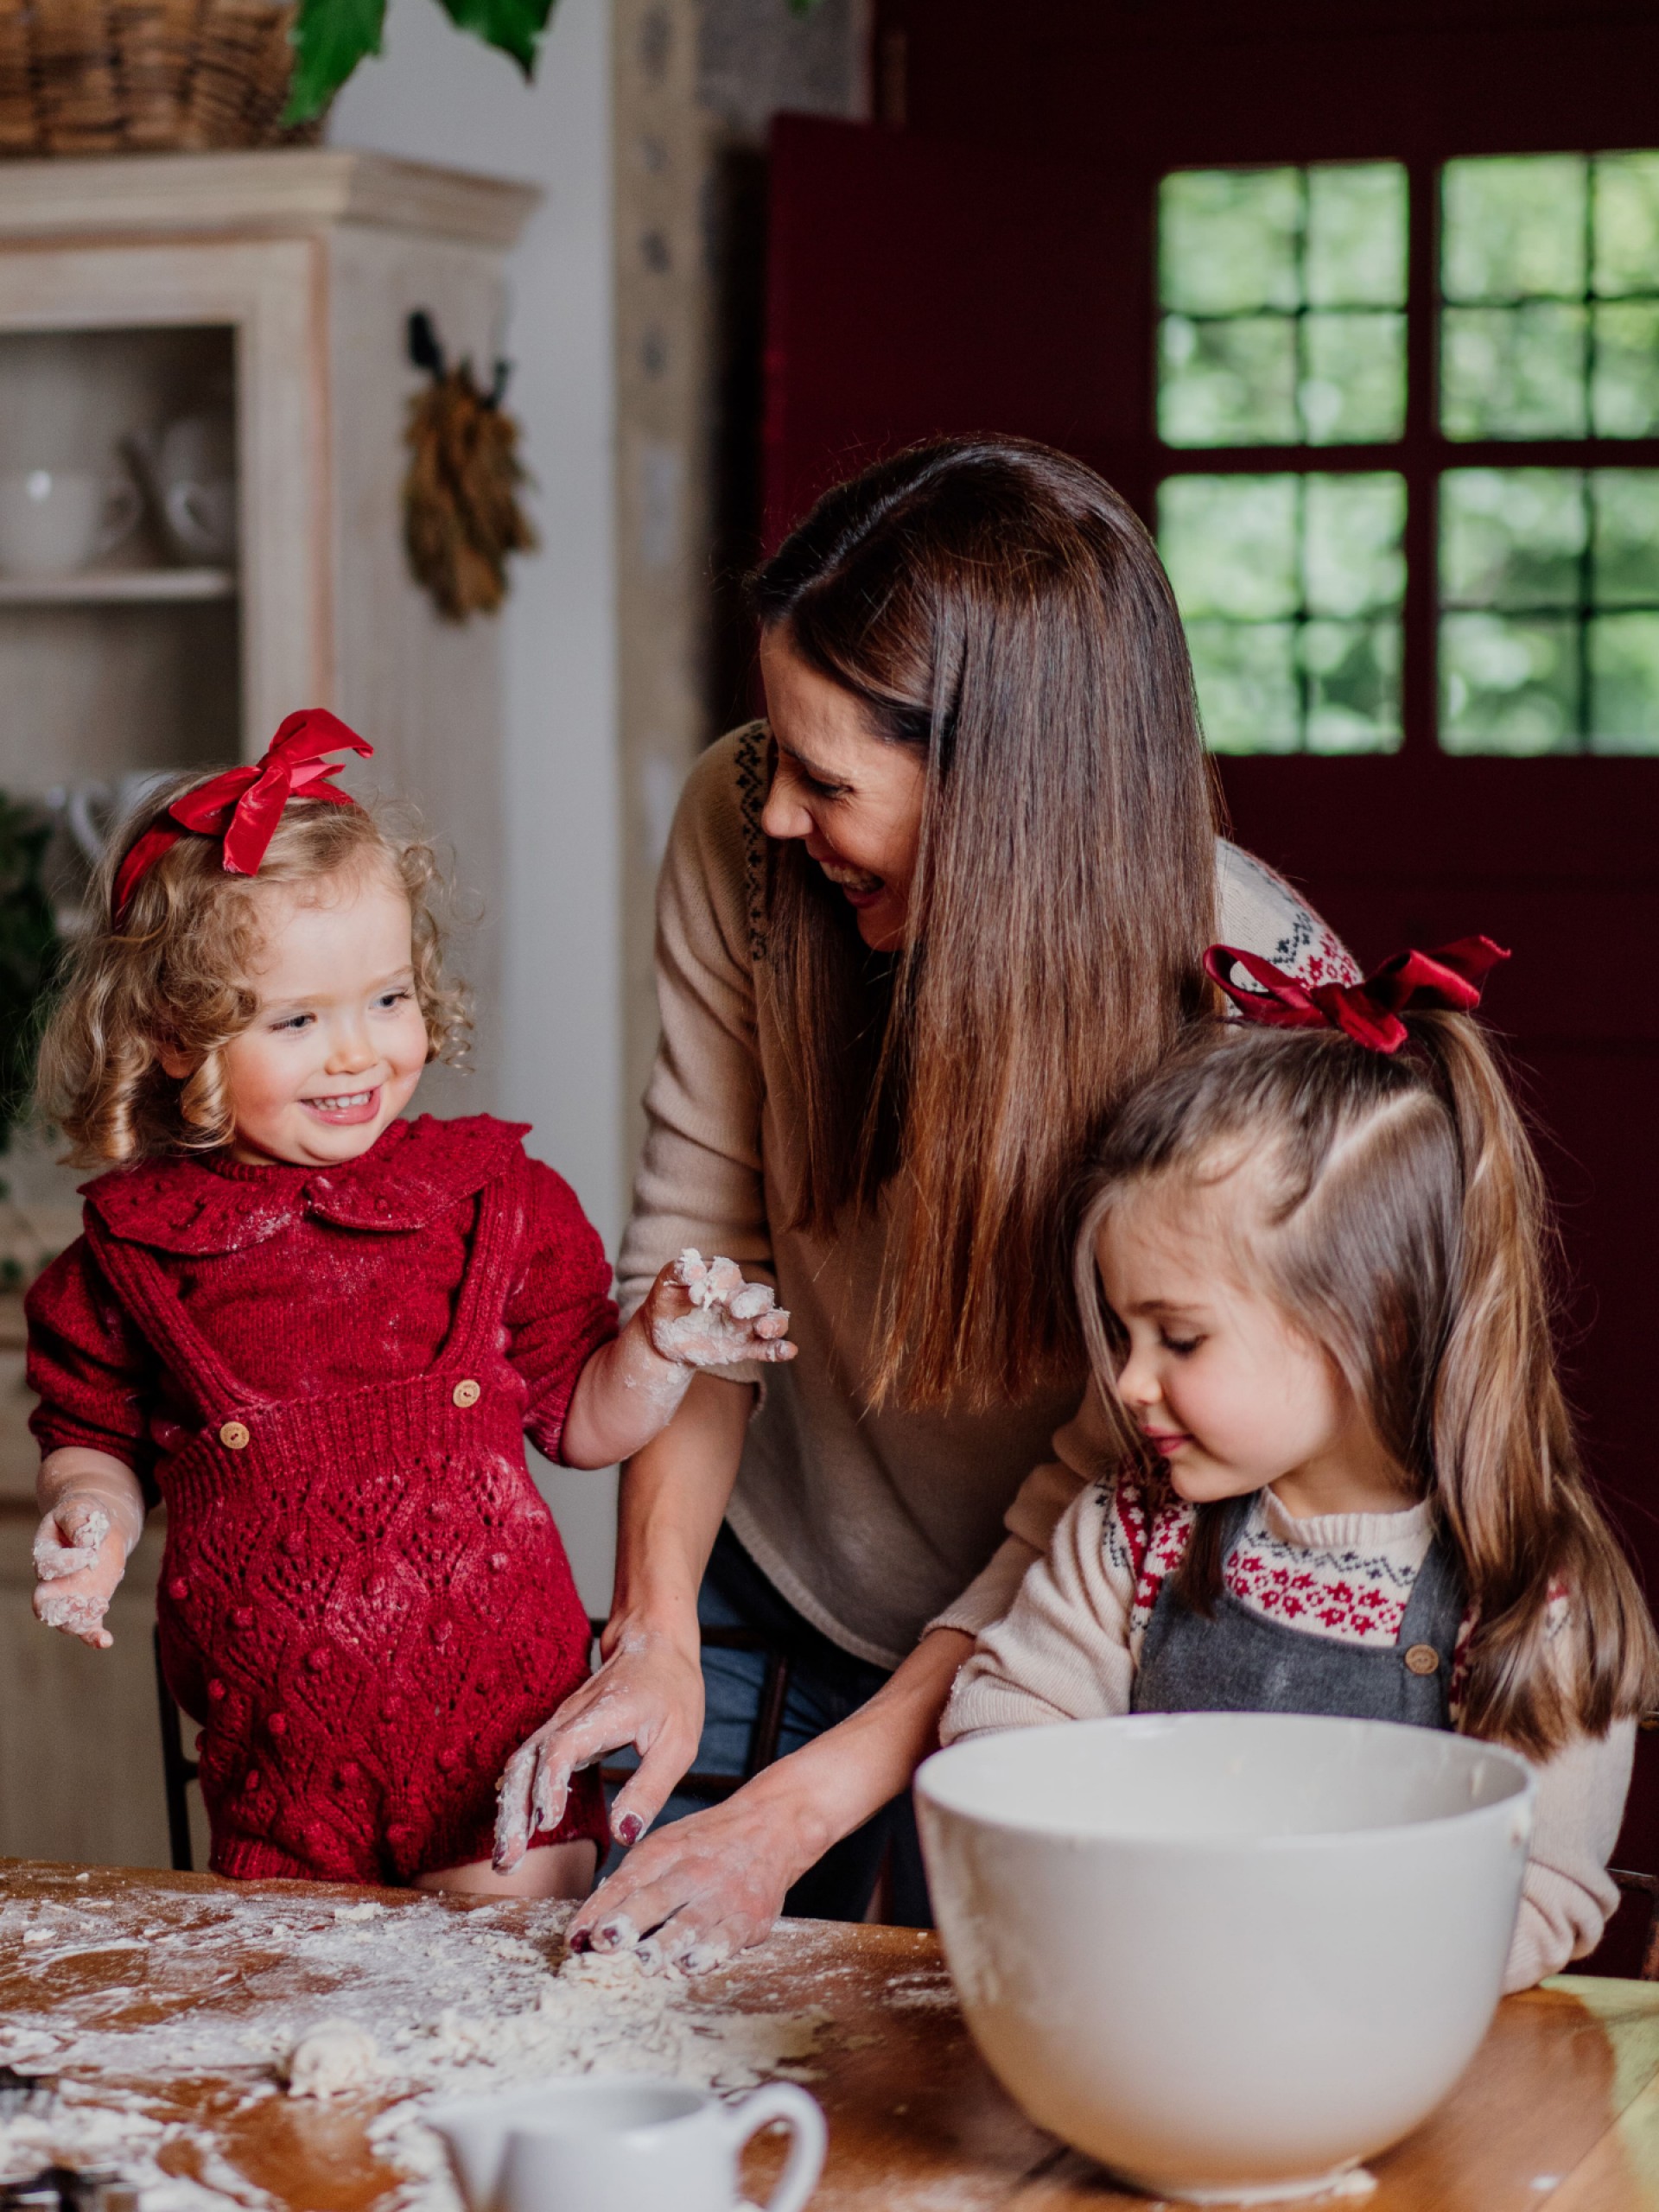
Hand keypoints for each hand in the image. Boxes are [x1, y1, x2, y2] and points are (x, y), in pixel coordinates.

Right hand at [32, 1496, 128, 1648]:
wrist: (97, 1527)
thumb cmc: (85, 1515)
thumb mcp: (80, 1509)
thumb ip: (78, 1521)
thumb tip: (86, 1540)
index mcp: (45, 1554)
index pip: (47, 1566)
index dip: (67, 1562)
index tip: (90, 1551)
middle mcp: (53, 1581)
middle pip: (43, 1605)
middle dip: (59, 1608)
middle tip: (80, 1600)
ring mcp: (70, 1596)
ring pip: (64, 1621)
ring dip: (80, 1620)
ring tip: (100, 1606)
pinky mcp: (89, 1603)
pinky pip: (87, 1627)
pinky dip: (94, 1637)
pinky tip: (105, 1641)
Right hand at [494, 1620, 706, 1872]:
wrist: (655, 1644)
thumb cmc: (672, 1691)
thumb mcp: (678, 1743)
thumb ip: (650, 1788)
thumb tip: (625, 1834)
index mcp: (601, 1715)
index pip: (560, 1748)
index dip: (549, 1786)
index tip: (547, 1823)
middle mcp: (569, 1717)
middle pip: (526, 1762)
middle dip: (513, 1811)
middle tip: (509, 1858)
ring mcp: (560, 1724)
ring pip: (521, 1765)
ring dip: (509, 1809)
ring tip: (507, 1857)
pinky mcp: (559, 1733)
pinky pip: (529, 1765)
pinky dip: (518, 1797)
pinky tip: (514, 1828)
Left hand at [567, 1774, 817, 1973]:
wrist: (772, 1826)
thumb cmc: (705, 1845)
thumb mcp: (664, 1849)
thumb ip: (627, 1886)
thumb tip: (584, 1929)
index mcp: (665, 1851)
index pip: (626, 1881)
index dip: (599, 1909)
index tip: (576, 1937)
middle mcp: (693, 1870)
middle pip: (657, 1898)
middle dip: (629, 1921)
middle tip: (605, 1942)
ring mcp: (724, 1894)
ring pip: (691, 1922)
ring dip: (666, 1944)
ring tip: (645, 1964)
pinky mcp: (751, 1916)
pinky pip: (729, 1936)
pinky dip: (710, 1952)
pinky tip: (690, 1966)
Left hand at [641, 1251, 795, 1368]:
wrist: (663, 1337)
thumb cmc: (667, 1302)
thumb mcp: (667, 1284)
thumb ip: (679, 1271)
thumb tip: (696, 1269)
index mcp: (722, 1278)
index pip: (729, 1273)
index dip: (718, 1281)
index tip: (695, 1296)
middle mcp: (739, 1298)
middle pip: (758, 1295)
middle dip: (752, 1302)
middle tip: (736, 1310)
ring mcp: (745, 1324)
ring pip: (772, 1319)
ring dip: (774, 1323)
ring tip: (763, 1329)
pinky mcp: (745, 1347)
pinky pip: (767, 1348)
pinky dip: (780, 1349)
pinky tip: (788, 1351)